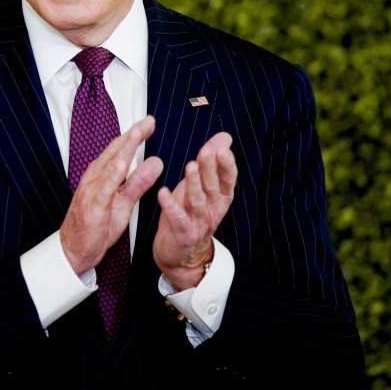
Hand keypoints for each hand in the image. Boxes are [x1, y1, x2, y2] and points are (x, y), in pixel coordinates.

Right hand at [60, 116, 164, 275]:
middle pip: (115, 152)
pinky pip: (103, 189)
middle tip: (148, 121)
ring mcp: (92, 191)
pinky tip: (121, 164)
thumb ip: (139, 182)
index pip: (120, 150)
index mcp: (103, 175)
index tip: (150, 123)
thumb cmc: (96, 225)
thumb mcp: (124, 202)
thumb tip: (156, 162)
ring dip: (123, 149)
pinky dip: (112, 175)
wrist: (75, 250)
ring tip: (137, 134)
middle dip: (132, 135)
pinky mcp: (93, 206)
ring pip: (109, 166)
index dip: (135, 136)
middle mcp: (95, 178)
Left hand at [152, 131, 236, 290]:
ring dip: (194, 183)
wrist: (182, 252)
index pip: (228, 178)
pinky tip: (162, 192)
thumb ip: (212, 162)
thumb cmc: (191, 212)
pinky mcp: (183, 233)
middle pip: (213, 187)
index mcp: (221, 196)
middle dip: (210, 169)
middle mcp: (213, 209)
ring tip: (190, 167)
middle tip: (206, 152)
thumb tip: (225, 137)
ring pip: (198, 201)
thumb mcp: (203, 185)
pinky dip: (170, 205)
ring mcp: (199, 222)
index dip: (226, 165)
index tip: (223, 149)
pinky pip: (177, 217)